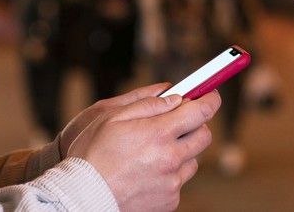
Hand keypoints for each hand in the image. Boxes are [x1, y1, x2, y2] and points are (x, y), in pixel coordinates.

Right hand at [67, 87, 220, 211]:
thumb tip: (174, 96)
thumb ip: (147, 103)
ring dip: (181, 150)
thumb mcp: (112, 116)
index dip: (210, 98)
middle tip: (177, 122)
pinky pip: (180, 181)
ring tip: (153, 152)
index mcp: (159, 133)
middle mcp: (171, 159)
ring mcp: (172, 182)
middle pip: (204, 135)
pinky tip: (147, 171)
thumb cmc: (92, 153)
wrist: (82, 196)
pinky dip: (170, 173)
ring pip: (192, 159)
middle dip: (195, 124)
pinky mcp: (170, 201)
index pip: (201, 111)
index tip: (211, 93)